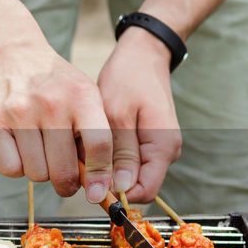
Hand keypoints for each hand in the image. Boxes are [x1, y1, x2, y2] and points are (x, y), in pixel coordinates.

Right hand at [0, 36, 112, 201]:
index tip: (97, 193)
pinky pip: (9, 169)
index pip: (98, 145)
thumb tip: (99, 182)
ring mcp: (19, 113)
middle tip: (65, 179)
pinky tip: (20, 151)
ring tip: (40, 152)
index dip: (100, 175)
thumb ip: (95, 134)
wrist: (12, 55)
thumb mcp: (84, 96)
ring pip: (36, 174)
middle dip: (67, 183)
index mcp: (82, 96)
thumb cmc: (55, 84)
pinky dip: (16, 168)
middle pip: (64, 170)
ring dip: (40, 172)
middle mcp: (51, 104)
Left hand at [96, 27, 181, 201]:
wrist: (142, 55)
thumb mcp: (118, 115)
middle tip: (83, 152)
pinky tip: (94, 136)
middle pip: (134, 186)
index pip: (142, 192)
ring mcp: (156, 148)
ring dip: (104, 165)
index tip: (88, 178)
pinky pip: (125, 160)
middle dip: (106, 177)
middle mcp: (164, 153)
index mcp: (163, 148)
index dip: (115, 193)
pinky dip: (106, 153)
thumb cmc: (129, 78)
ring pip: (126, 174)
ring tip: (88, 139)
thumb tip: (120, 190)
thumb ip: (120, 154)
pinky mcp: (145, 143)